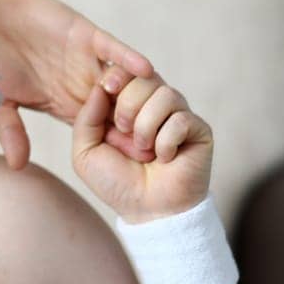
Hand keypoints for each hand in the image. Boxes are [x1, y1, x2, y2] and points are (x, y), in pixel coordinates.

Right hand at [0, 0, 156, 168]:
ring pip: (123, 81)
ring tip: (157, 113)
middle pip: (119, 109)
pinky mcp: (86, 37)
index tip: (135, 167)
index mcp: (65, 104)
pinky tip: (145, 69)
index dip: (115, 146)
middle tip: (160, 146)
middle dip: (139, 126)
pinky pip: (112, 49)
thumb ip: (10, 132)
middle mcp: (82, 85)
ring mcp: (87, 61)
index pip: (97, 130)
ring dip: (139, 95)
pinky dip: (127, 57)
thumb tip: (16, 166)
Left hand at [71, 74, 213, 223]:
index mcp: (128, 106)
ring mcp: (178, 115)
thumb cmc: (116, 184)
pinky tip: (165, 158)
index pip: (126, 72)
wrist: (147, 211)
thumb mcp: (86, 152)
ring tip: (143, 150)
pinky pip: (182, 119)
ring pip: (165, 94)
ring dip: (147, 125)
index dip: (117, 74)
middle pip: (145, 77)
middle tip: (123, 131)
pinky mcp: (198, 129)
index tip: (107, 87)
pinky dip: (166, 142)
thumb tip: (99, 86)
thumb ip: (86, 118)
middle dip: (128, 103)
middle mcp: (154, 106)